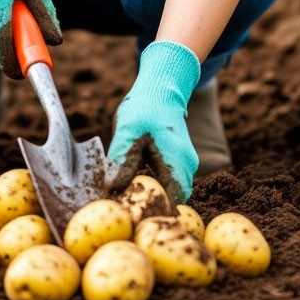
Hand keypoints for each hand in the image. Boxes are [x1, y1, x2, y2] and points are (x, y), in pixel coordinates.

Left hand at [106, 41, 200, 203]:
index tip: (127, 212)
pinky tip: (134, 182)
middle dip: (150, 206)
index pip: (171, 203)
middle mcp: (187, 167)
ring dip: (151, 195)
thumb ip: (122, 160)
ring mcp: (185, 164)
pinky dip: (154, 186)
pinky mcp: (179, 161)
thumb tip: (111, 189)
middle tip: (123, 207)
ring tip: (126, 195)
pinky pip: (169, 181)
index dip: (150, 212)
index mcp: (177, 163)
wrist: (161, 87)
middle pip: (173, 201)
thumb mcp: (127, 131)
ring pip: (171, 191)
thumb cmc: (144, 107)